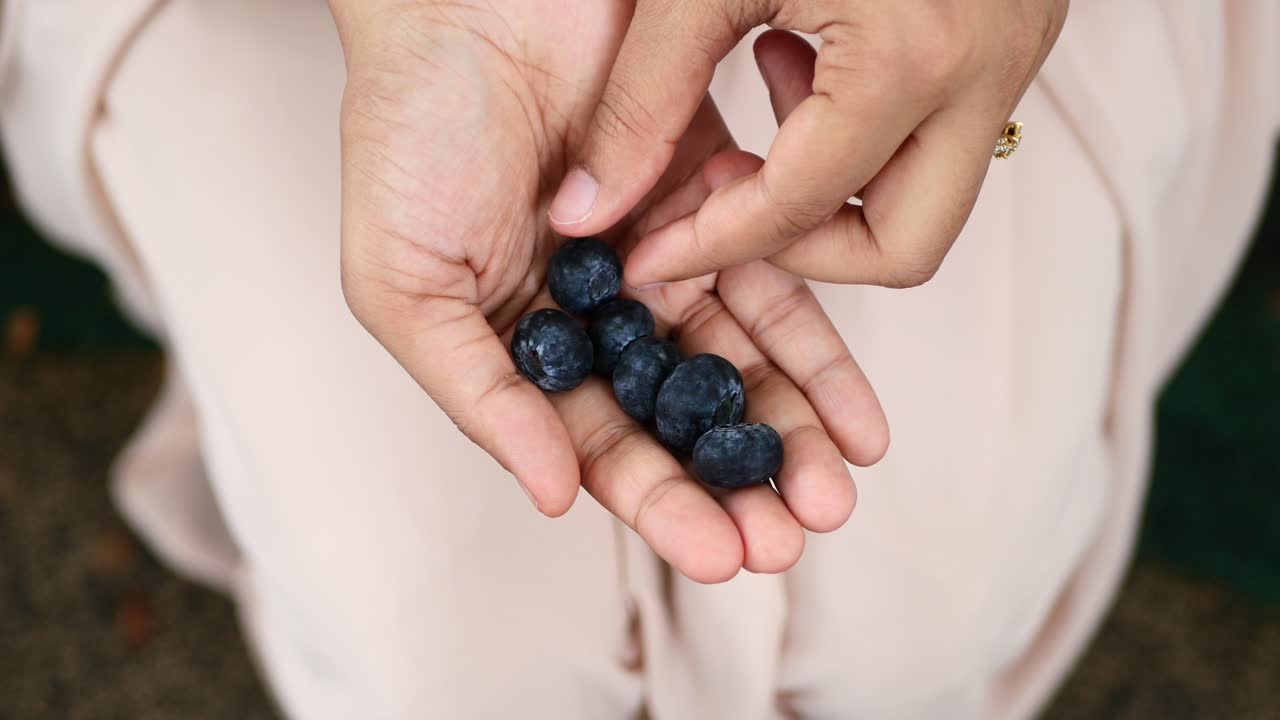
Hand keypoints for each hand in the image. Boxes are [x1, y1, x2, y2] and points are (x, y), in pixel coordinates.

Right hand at [330, 1, 888, 581]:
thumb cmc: (409, 133)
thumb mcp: (405, 282)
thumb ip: (481, 391)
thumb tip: (553, 495)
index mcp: (525, 345)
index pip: (599, 443)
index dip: (661, 502)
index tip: (722, 553)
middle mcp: (599, 311)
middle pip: (681, 415)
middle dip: (738, 480)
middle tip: (794, 533)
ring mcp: (659, 252)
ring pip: (738, 360)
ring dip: (789, 427)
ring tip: (837, 486)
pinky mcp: (713, 189)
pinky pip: (774, 274)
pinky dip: (816, 344)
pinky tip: (854, 412)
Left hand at [547, 0, 1066, 287]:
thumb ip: (640, 99)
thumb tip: (589, 207)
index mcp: (908, 55)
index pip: (798, 210)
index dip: (707, 246)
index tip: (647, 256)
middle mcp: (982, 73)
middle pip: (903, 252)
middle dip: (804, 249)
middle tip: (728, 194)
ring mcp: (1010, 58)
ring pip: (929, 206)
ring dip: (835, 190)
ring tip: (770, 88)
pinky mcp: (1009, 39)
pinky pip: (937, 141)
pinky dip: (860, 134)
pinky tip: (805, 57)